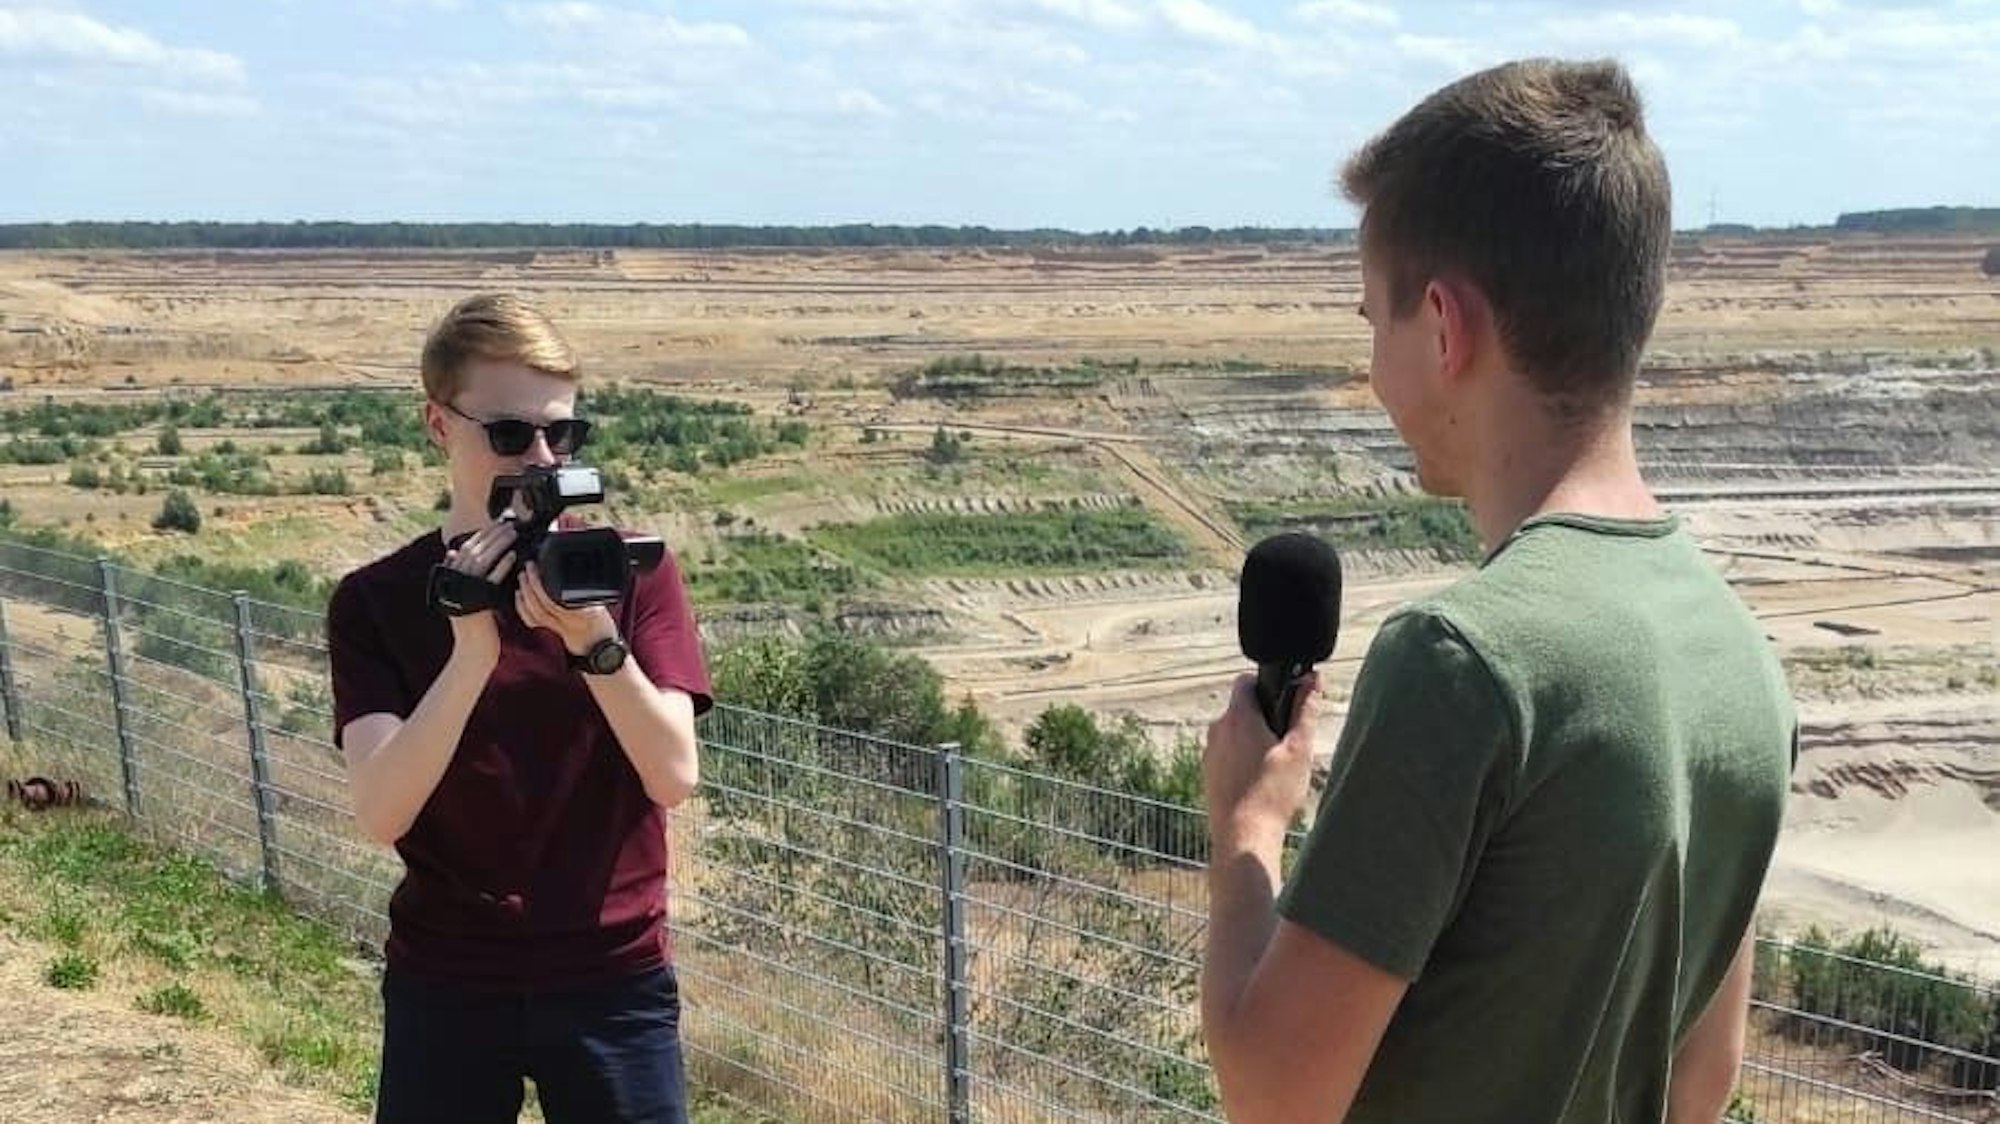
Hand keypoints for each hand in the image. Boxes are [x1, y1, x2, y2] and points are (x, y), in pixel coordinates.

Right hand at [441, 518, 518, 662]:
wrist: (474, 650)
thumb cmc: (474, 623)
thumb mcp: (465, 595)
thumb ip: (459, 574)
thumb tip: (452, 552)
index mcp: (448, 579)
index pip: (463, 549)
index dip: (479, 535)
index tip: (495, 523)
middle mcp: (452, 584)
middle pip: (471, 552)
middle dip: (490, 535)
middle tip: (507, 524)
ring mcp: (462, 593)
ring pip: (479, 562)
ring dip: (497, 545)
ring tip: (511, 534)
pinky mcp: (475, 602)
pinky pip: (489, 581)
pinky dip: (500, 567)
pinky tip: (512, 557)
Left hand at [516, 562, 617, 656]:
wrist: (602, 647)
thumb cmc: (604, 623)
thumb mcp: (602, 602)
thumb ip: (590, 590)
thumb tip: (576, 571)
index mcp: (585, 613)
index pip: (558, 597)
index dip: (542, 582)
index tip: (538, 566)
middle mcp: (570, 622)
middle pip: (544, 604)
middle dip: (532, 584)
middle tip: (529, 568)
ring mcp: (561, 628)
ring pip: (537, 614)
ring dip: (526, 594)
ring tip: (523, 578)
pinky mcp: (554, 630)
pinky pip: (534, 622)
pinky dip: (523, 609)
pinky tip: (519, 596)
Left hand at [1204, 672, 1319, 843]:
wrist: (1243, 837)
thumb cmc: (1273, 794)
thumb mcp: (1299, 750)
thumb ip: (1306, 711)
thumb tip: (1313, 681)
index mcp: (1238, 717)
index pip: (1246, 680)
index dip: (1268, 685)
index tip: (1286, 702)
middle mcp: (1217, 730)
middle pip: (1242, 708)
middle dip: (1265, 717)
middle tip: (1288, 740)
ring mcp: (1209, 752)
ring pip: (1235, 733)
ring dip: (1254, 740)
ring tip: (1276, 766)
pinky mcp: (1208, 774)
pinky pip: (1228, 755)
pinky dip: (1243, 760)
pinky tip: (1260, 782)